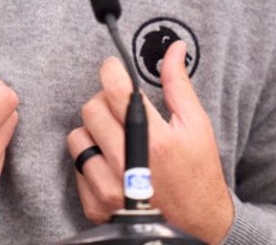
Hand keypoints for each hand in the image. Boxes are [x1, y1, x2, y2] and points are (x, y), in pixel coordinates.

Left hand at [67, 41, 232, 243]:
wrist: (198, 226)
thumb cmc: (199, 174)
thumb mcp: (196, 126)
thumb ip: (179, 84)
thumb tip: (174, 49)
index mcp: (155, 140)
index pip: (116, 91)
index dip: (110, 71)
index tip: (112, 68)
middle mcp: (128, 164)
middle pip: (91, 110)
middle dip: (104, 101)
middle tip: (119, 108)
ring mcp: (110, 188)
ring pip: (77, 138)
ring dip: (93, 132)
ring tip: (115, 138)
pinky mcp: (96, 206)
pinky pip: (76, 168)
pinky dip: (90, 161)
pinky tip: (112, 164)